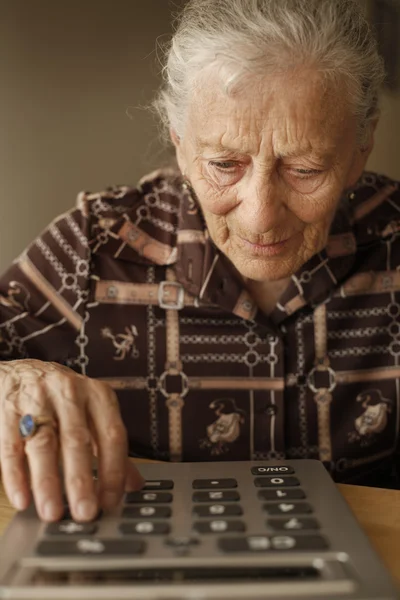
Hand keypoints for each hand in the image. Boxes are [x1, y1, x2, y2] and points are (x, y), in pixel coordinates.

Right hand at [0, 359, 144, 521]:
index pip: (112, 435)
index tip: (110, 502)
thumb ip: (109, 447)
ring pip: (44, 443)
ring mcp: (37, 398)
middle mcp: (70, 392)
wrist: (22, 371)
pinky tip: (22, 498)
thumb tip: (134, 484)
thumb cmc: (63, 398)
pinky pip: (11, 445)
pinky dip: (16, 475)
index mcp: (98, 395)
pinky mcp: (8, 408)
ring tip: (52, 512)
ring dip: (48, 481)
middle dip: (81, 480)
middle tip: (85, 513)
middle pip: (77, 440)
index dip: (114, 470)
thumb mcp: (92, 414)